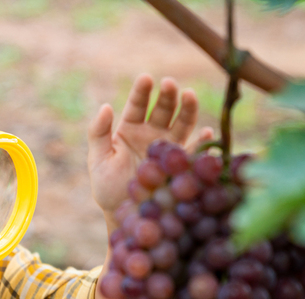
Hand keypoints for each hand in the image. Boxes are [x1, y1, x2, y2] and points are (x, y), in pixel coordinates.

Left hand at [87, 74, 213, 218]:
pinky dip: (201, 142)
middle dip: (166, 95)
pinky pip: (193, 151)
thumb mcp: (98, 160)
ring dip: (186, 109)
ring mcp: (167, 148)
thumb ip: (98, 133)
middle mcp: (151, 134)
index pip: (137, 105)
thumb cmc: (107, 186)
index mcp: (130, 129)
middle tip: (169, 84)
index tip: (146, 78)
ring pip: (181, 123)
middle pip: (162, 109)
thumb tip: (105, 106)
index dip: (142, 91)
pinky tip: (206, 133)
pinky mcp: (179, 164)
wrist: (123, 213)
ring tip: (189, 95)